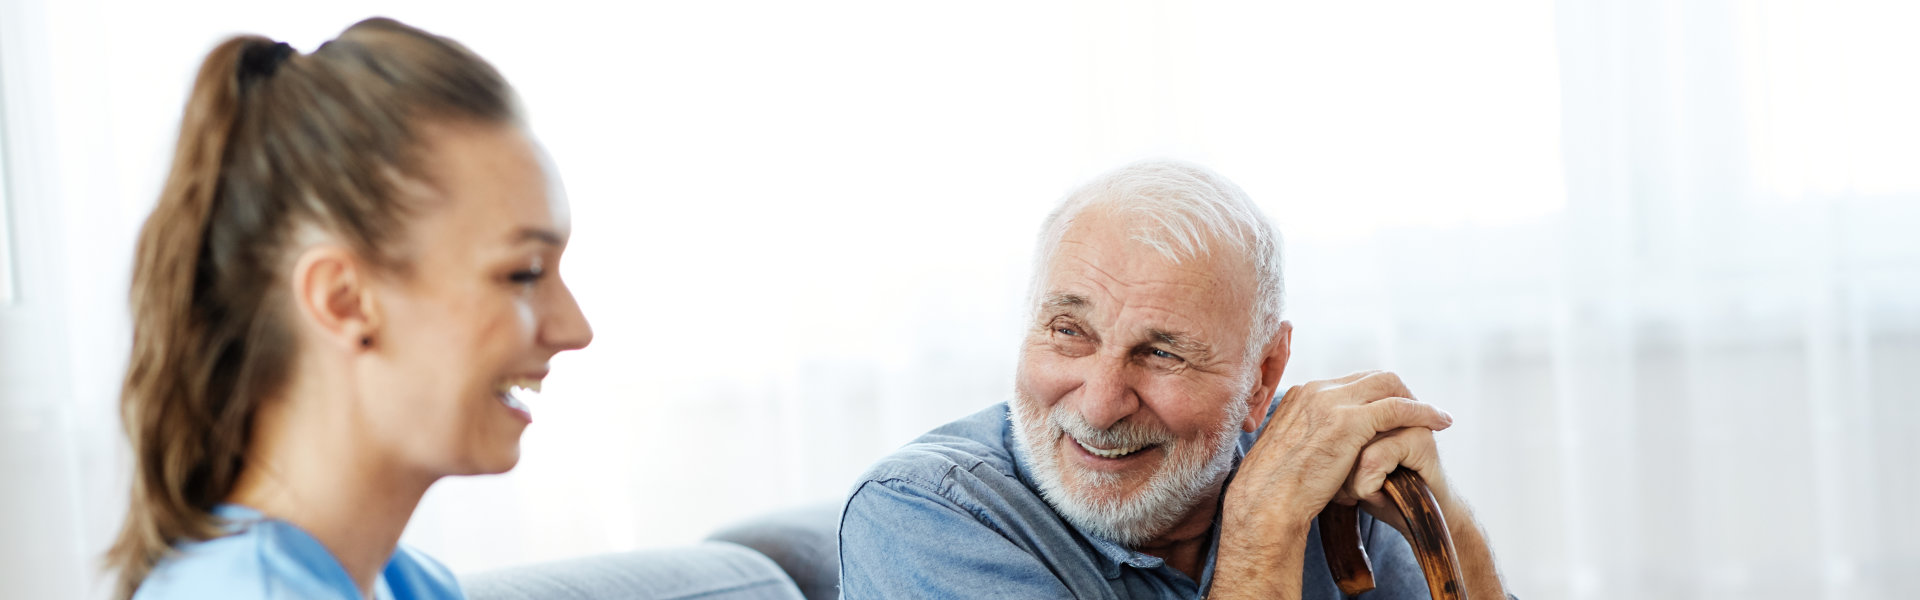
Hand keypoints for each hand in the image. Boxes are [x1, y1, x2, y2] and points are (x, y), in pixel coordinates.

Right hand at [1222, 371, 1452, 535]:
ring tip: (1437, 417)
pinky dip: (1422, 411)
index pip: (1352, 383)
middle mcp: (1316, 390)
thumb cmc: (1274, 490)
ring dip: (1417, 399)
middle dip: (1401, 392)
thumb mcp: (1289, 453)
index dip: (1378, 395)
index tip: (1395, 412)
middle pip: (1373, 377)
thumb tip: (1322, 447)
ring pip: (1388, 386)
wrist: (1265, 503)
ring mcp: (1331, 403)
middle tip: (1421, 413)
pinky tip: (1439, 422)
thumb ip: (1307, 439)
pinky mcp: (1349, 422)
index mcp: (1302, 395)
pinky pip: (1397, 408)